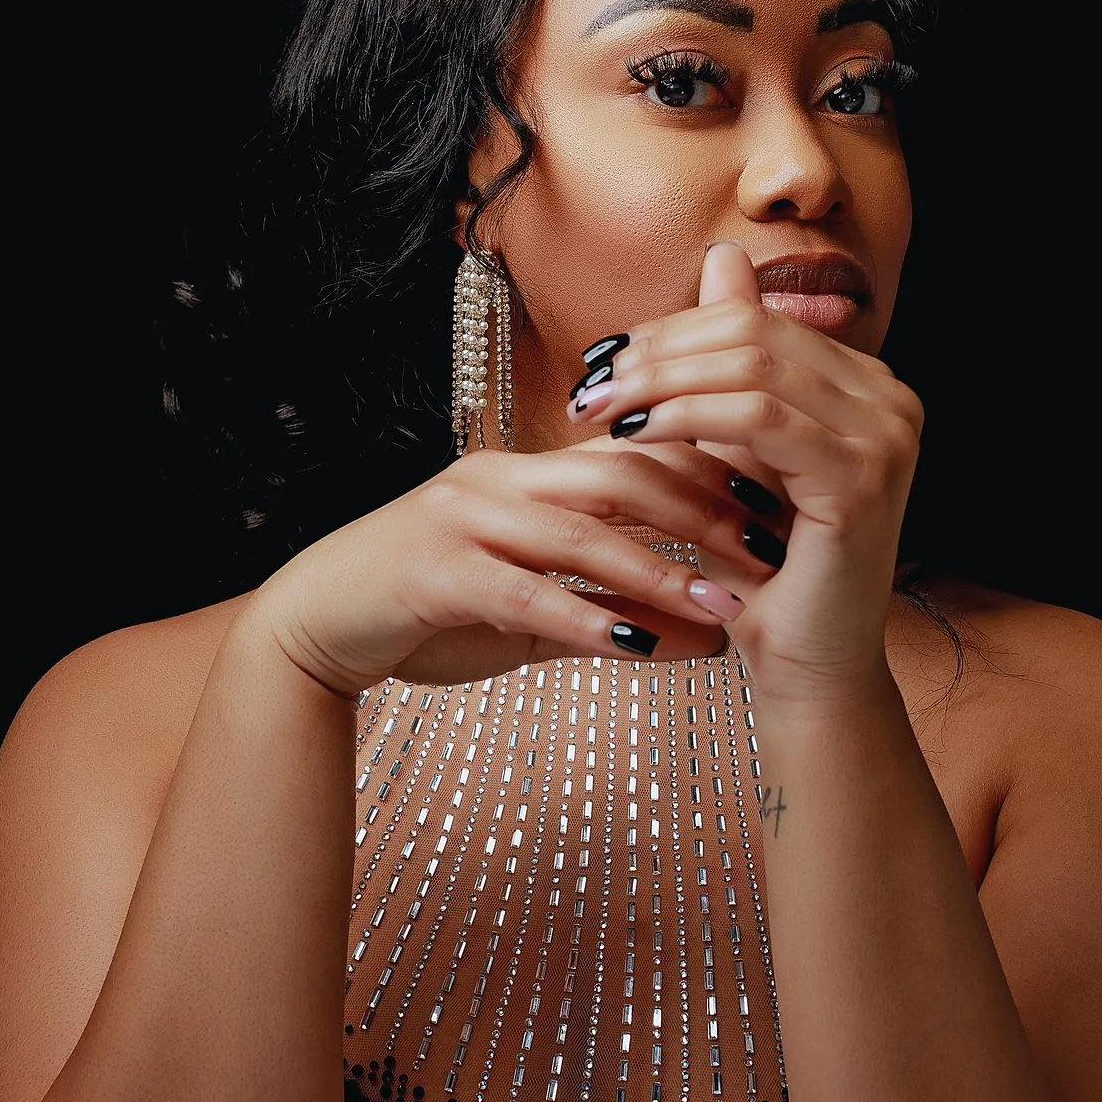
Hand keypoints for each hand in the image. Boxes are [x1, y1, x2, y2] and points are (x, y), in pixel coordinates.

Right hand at [244, 431, 773, 697]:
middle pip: (624, 475)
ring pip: (582, 532)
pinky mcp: (435, 573)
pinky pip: (528, 594)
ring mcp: (464, 521)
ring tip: (728, 610)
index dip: (714, 476)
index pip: (639, 453)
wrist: (317, 627)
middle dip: (706, 511)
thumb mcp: (533, 605)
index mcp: (529, 472)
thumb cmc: (432, 608)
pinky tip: (644, 648)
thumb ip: (614, 611)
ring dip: (663, 572)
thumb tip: (711, 635)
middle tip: (775, 550)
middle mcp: (501, 480)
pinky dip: (592, 619)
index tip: (784, 509)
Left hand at [571, 241, 924, 707]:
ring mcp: (888, 434)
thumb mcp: (736, 448)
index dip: (670, 329)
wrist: (806, 667)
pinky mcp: (863, 476)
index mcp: (868, 383)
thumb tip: (721, 257)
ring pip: (752, 365)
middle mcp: (893, 398)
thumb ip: (729, 362)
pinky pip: (758, 417)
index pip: (756, 320)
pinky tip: (635, 434)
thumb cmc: (762, 568)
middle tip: (588, 384)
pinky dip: (686, 416)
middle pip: (753, 331)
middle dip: (657, 351)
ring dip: (660, 380)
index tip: (599, 361)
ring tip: (598, 409)